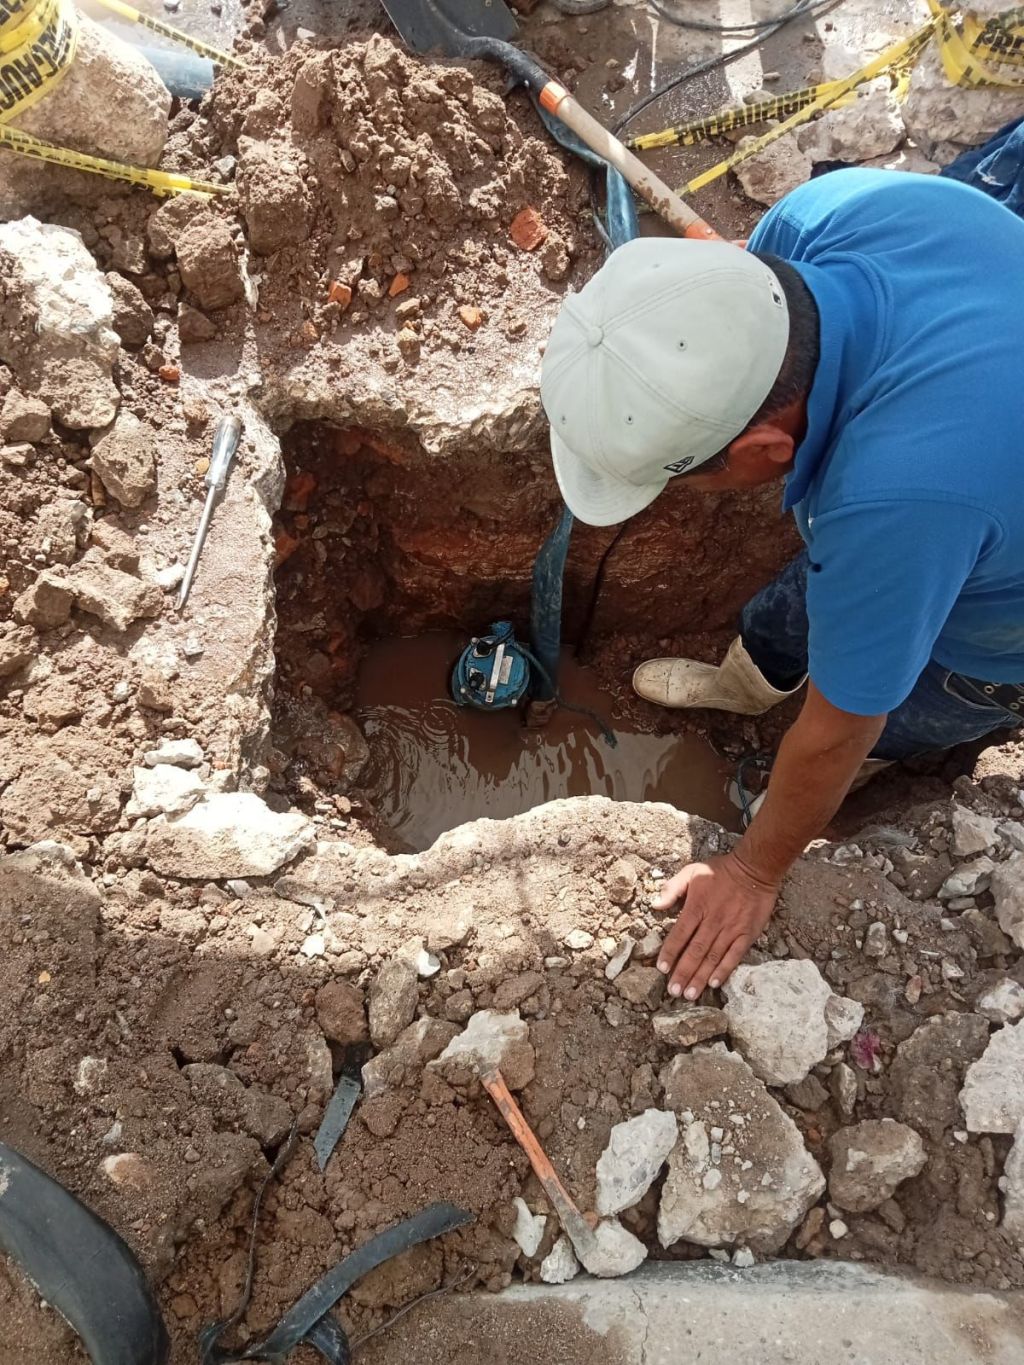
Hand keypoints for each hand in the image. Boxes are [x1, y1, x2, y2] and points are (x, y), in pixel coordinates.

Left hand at [653, 853, 778, 999]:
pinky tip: (714, 983)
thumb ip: (672, 888)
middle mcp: (713, 921)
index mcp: (697, 907)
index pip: (679, 934)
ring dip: (700, 977)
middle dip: (683, 973)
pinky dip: (723, 970)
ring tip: (690, 994)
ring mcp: (731, 929)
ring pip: (712, 957)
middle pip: (695, 951)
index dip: (670, 953)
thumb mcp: (692, 871)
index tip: (662, 968)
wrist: (755, 869)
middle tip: (674, 992)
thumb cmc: (720, 870)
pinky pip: (734, 956)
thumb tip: (654, 905)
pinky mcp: (747, 934)